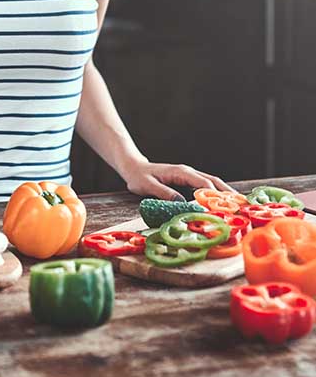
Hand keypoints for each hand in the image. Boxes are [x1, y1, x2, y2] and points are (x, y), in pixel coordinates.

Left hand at [121, 159, 236, 200]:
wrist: (133, 167)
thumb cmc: (139, 177)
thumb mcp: (148, 186)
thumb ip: (165, 194)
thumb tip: (183, 204)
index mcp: (181, 172)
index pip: (203, 183)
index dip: (214, 196)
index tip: (224, 208)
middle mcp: (188, 172)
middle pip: (214, 181)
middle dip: (229, 193)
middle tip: (243, 207)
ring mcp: (189, 175)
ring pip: (213, 182)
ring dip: (226, 193)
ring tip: (240, 206)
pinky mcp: (188, 180)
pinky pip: (206, 186)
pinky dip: (218, 193)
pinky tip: (224, 203)